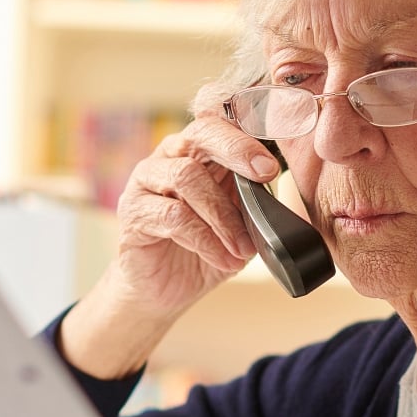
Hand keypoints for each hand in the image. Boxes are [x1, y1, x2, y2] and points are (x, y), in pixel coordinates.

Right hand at [107, 115, 279, 311]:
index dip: (247, 137)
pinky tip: (224, 259)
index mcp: (198, 153)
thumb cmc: (203, 251)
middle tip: (265, 175)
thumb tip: (284, 187)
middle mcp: (168, 158)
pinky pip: (172, 216)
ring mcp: (145, 182)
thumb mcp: (239, 225)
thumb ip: (255, 202)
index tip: (272, 166)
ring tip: (243, 248)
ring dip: (223, 214)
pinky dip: (205, 240)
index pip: (220, 125)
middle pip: (200, 135)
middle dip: (236, 150)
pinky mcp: (133, 214)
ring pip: (186, 176)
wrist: (163, 291)